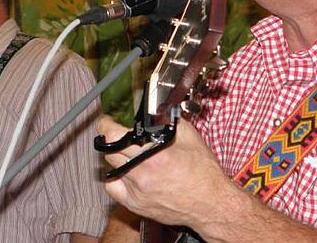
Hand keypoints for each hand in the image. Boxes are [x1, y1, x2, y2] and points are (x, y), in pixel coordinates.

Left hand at [97, 115, 235, 228]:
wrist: (210, 203)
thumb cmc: (203, 174)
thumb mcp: (189, 137)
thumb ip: (167, 121)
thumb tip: (154, 111)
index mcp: (153, 155)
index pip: (113, 136)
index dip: (106, 125)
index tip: (107, 122)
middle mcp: (142, 174)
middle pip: (108, 151)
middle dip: (112, 140)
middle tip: (119, 136)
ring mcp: (136, 191)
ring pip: (109, 168)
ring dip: (115, 158)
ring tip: (127, 155)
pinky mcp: (135, 205)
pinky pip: (113, 188)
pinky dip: (116, 178)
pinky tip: (126, 174)